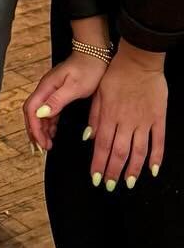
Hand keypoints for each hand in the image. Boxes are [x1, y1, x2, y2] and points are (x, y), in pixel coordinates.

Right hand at [25, 52, 108, 151]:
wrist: (95, 55)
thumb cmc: (87, 69)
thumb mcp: (74, 87)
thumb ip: (57, 100)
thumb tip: (41, 114)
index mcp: (46, 88)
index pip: (31, 110)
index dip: (34, 129)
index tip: (42, 144)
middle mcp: (45, 89)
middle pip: (31, 113)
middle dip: (34, 132)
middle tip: (42, 149)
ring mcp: (51, 91)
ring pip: (39, 113)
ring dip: (41, 130)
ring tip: (47, 145)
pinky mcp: (58, 93)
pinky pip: (48, 111)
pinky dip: (48, 124)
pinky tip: (53, 132)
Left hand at [87, 44, 167, 187]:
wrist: (138, 60)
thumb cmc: (115, 74)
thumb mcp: (98, 91)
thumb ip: (95, 115)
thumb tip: (88, 137)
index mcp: (109, 114)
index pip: (102, 145)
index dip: (99, 164)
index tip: (96, 178)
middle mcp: (126, 121)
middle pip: (119, 152)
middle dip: (113, 171)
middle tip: (110, 186)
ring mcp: (144, 121)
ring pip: (139, 152)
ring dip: (133, 170)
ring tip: (128, 183)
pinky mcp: (158, 119)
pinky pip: (158, 142)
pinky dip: (156, 158)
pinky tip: (153, 171)